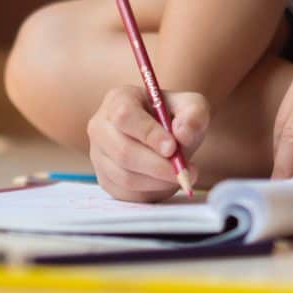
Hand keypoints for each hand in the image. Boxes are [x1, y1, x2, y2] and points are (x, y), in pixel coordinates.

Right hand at [87, 85, 209, 201]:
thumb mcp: (191, 107)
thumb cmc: (173, 118)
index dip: (148, 134)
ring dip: (157, 181)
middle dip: (157, 165)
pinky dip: (150, 191)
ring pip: (125, 176)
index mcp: (118, 99)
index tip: (172, 147)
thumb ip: (193, 115)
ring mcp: (98, 154)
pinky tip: (164, 181)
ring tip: (179, 175)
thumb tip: (182, 134)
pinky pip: (125, 193)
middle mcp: (101, 126)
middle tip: (184, 171)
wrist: (163, 138)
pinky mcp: (104, 179)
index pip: (124, 116)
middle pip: (123, 151)